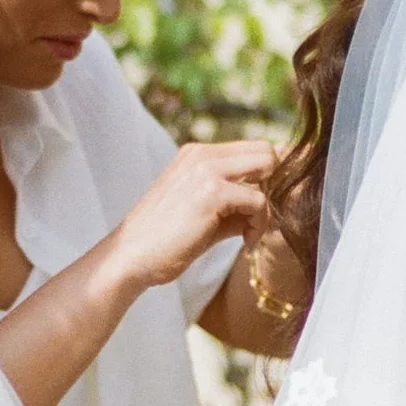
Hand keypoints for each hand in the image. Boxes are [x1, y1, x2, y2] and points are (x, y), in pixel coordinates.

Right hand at [99, 141, 273, 295]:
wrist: (131, 256)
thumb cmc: (166, 240)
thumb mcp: (207, 214)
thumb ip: (238, 201)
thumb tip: (274, 200)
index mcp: (197, 155)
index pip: (253, 148)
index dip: (268, 177)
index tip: (261, 209)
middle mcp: (202, 154)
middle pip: (266, 150)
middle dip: (274, 185)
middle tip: (260, 218)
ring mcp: (206, 169)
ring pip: (267, 168)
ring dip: (266, 209)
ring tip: (249, 235)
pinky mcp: (212, 192)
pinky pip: (259, 200)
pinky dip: (260, 225)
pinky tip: (245, 243)